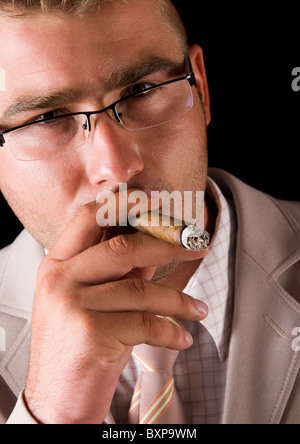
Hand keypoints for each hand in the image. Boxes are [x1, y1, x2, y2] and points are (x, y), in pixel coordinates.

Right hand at [24, 199, 208, 423]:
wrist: (56, 400)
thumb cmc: (76, 348)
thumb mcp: (92, 301)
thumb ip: (119, 272)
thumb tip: (155, 246)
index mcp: (56, 266)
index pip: (88, 217)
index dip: (124, 203)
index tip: (156, 201)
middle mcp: (59, 280)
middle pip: (123, 248)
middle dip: (168, 245)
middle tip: (196, 246)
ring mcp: (72, 305)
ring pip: (141, 289)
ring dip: (178, 300)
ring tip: (198, 309)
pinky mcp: (91, 333)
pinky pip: (146, 323)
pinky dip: (171, 331)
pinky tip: (182, 337)